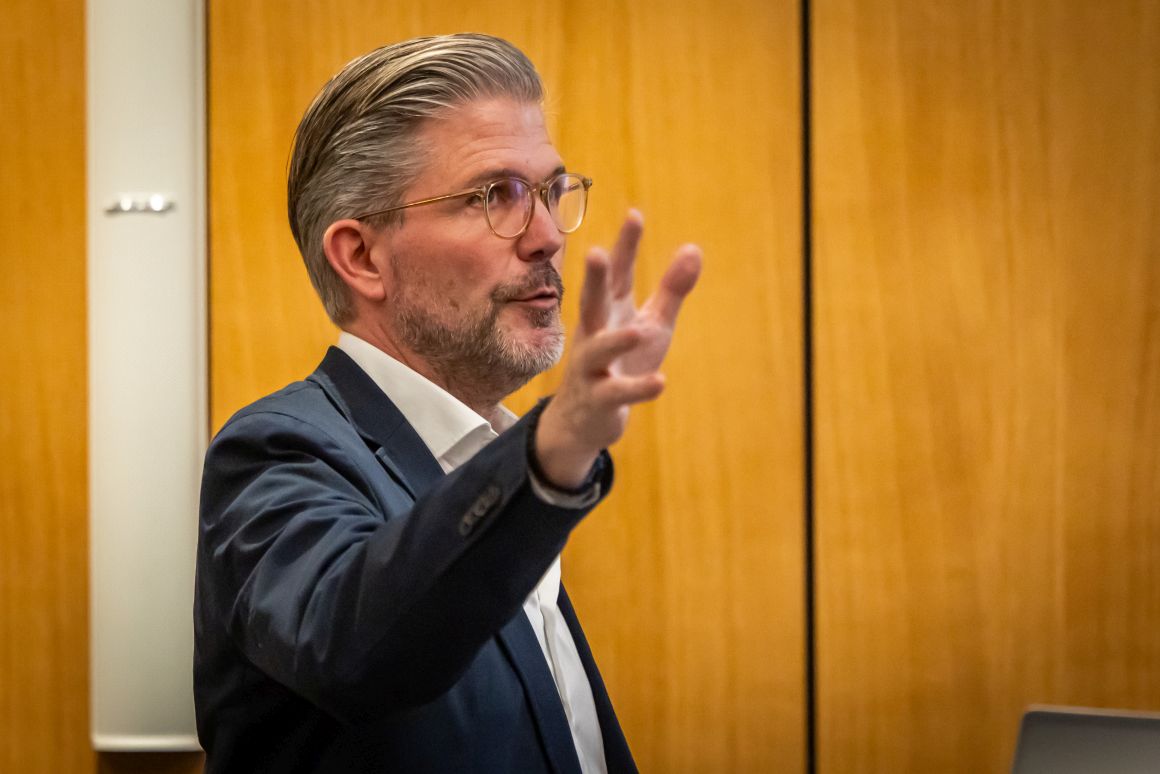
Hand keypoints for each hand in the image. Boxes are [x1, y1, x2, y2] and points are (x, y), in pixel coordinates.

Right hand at [534, 210, 701, 488]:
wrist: (584, 418)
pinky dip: (637, 388)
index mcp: (610, 311)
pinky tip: (659, 382)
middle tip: (594, 254)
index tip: (635, 215)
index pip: (618, 275)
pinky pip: (617, 393)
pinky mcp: (600, 400)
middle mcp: (595, 333)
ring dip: (615, 341)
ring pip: (599, 352)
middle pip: (592, 303)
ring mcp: (593, 368)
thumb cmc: (622, 362)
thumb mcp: (651, 324)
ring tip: (637, 332)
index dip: (625, 247)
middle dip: (594, 280)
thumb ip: (671, 289)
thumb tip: (693, 247)